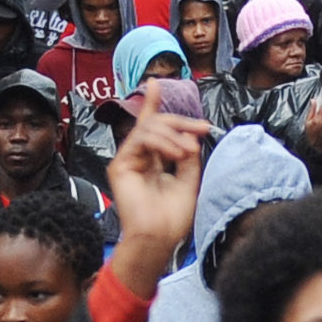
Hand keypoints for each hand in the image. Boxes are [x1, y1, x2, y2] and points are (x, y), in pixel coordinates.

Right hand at [104, 110, 214, 290]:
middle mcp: (139, 158)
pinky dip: (162, 142)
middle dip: (181, 121)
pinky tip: (176, 153)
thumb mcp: (189, 179)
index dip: (155, 104)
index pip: (154, 127)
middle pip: (156, 123)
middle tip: (202, 129)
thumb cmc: (173, 218)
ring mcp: (128, 161)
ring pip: (149, 128)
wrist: (159, 238)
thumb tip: (190, 134)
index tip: (157, 83)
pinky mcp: (120, 165)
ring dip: (174, 135)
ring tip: (188, 151)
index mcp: (154, 160)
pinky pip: (141, 139)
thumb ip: (188, 154)